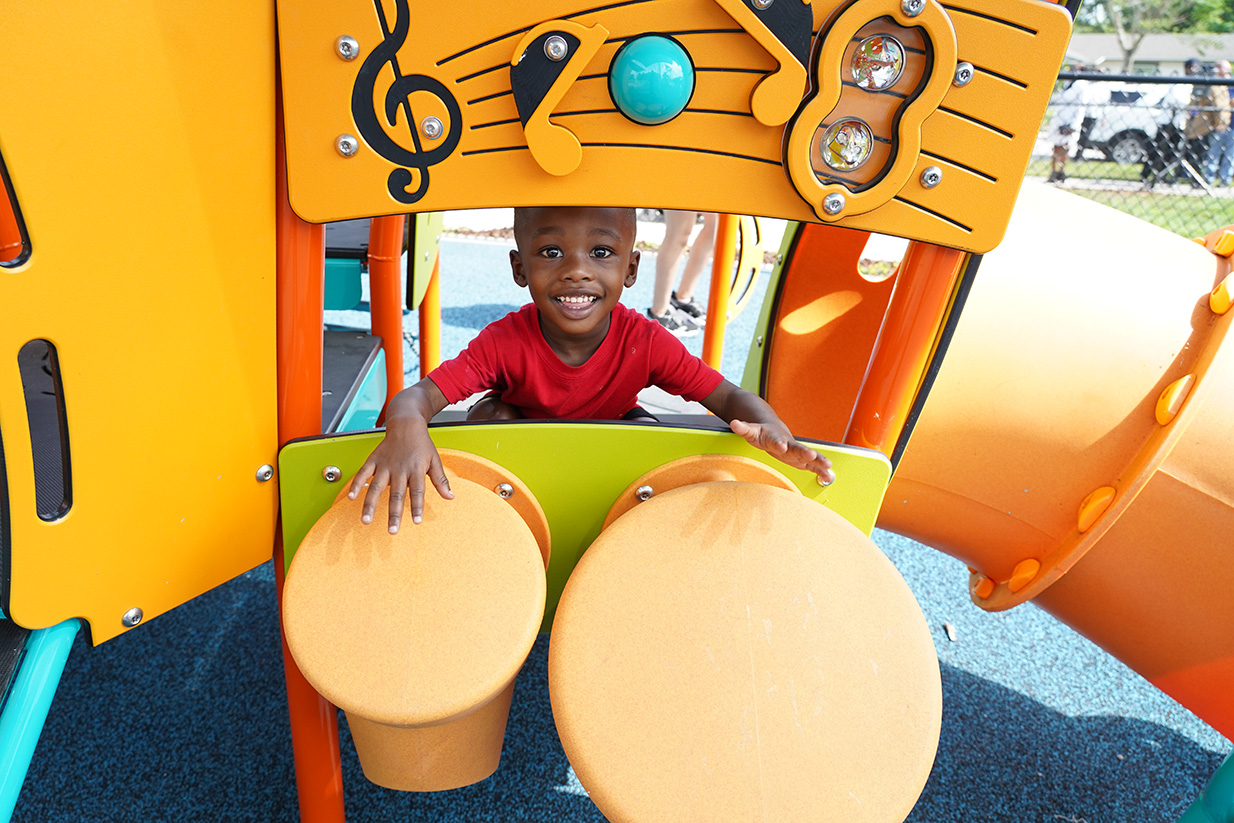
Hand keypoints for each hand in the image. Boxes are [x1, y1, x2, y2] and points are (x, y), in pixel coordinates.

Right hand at [347, 416, 453, 532]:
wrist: (406, 423)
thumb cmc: (422, 444)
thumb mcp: (435, 460)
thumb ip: (440, 480)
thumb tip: (450, 497)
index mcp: (416, 469)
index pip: (417, 492)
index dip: (417, 507)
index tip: (416, 522)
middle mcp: (400, 468)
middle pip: (397, 494)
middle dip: (394, 514)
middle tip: (392, 531)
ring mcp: (385, 464)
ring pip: (377, 487)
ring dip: (371, 505)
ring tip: (366, 520)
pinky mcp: (374, 460)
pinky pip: (363, 473)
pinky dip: (357, 484)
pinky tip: (351, 497)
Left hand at [728, 419, 834, 485]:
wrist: (773, 429)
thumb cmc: (761, 432)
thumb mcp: (750, 431)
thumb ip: (743, 428)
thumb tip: (733, 422)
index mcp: (775, 438)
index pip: (776, 440)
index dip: (778, 443)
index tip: (782, 446)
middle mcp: (788, 444)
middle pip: (796, 447)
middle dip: (804, 451)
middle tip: (812, 454)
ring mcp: (796, 451)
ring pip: (808, 455)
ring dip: (818, 460)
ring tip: (828, 465)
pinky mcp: (800, 459)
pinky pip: (811, 465)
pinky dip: (820, 469)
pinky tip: (829, 475)